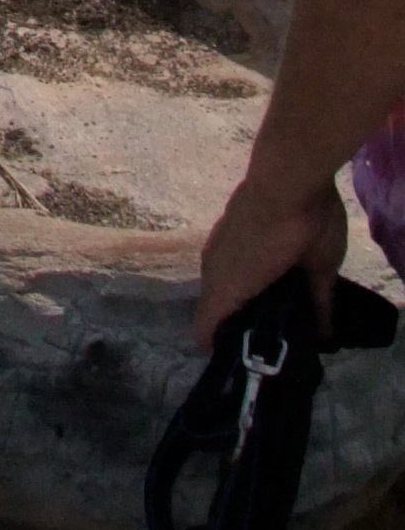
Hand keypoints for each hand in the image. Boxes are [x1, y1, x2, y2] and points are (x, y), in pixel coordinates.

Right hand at [194, 162, 345, 339]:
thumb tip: (325, 335)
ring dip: (234, 293)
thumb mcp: (320, 271)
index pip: (204, 329)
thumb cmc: (301, 227)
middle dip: (233, 322)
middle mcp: (212, 267)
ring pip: (215, 281)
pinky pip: (221, 259)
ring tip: (269, 300)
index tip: (247, 357)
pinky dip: (236, 271)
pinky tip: (264, 267)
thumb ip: (319, 304)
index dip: (220, 347)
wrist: (286, 172)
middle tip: (270, 332)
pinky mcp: (223, 224)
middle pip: (210, 307)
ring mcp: (214, 242)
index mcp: (230, 287)